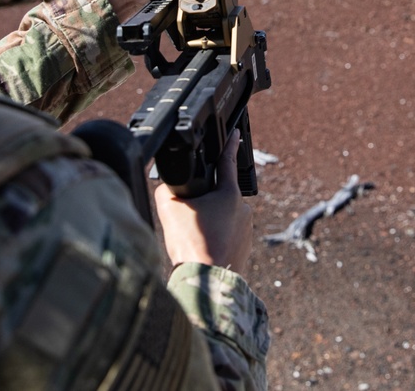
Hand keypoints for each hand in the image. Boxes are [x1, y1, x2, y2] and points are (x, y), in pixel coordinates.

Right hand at [154, 129, 252, 273]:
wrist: (206, 281)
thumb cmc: (192, 244)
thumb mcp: (169, 208)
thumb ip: (168, 189)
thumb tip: (169, 186)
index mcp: (229, 194)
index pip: (228, 161)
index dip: (230, 145)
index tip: (236, 133)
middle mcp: (243, 209)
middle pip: (219, 195)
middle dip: (204, 202)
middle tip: (188, 220)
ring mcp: (246, 229)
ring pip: (222, 217)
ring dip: (209, 223)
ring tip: (194, 239)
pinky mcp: (245, 247)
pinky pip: (226, 236)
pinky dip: (214, 239)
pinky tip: (202, 249)